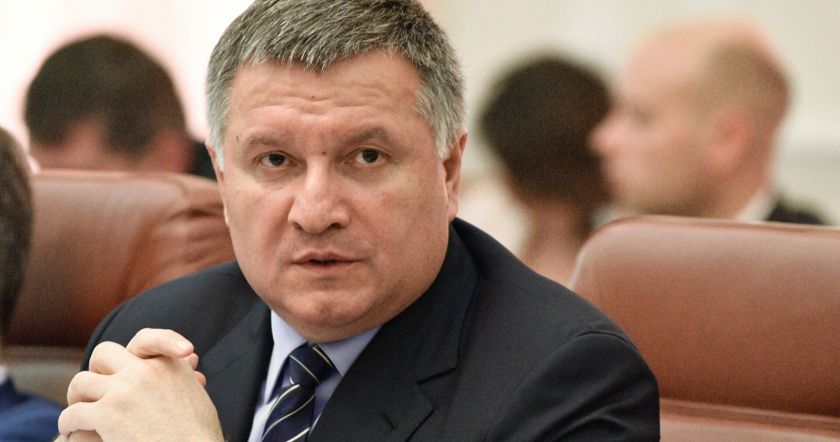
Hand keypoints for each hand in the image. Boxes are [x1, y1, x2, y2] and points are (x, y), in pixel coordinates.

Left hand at [59, 329, 223, 440]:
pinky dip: (70, 424)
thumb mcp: (197, 397)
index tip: (128, 365)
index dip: (136, 347)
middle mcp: (145, 371)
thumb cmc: (198, 436)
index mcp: (169, 365)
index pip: (146, 340)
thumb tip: (188, 359)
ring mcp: (124, 391)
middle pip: (104, 354)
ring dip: (77, 398)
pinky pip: (73, 413)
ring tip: (78, 414)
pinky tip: (74, 431)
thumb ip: (185, 376)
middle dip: (96, 370)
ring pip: (81, 382)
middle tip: (93, 390)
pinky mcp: (107, 414)